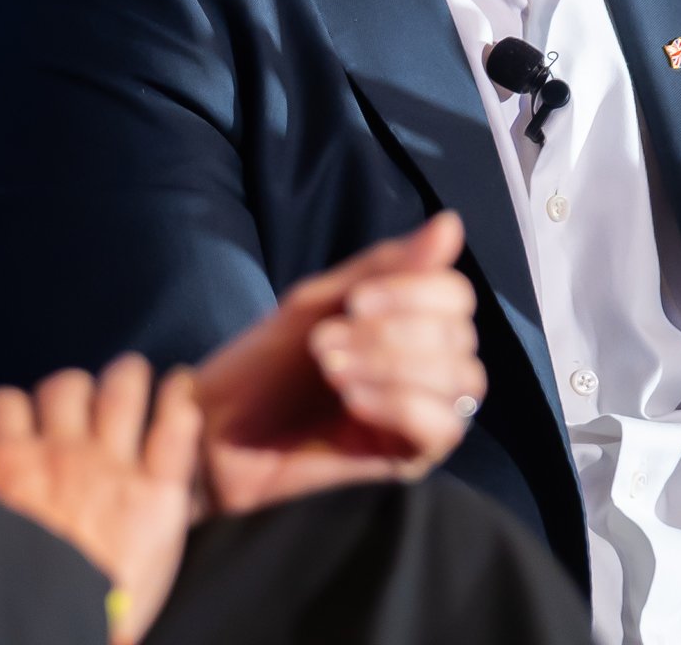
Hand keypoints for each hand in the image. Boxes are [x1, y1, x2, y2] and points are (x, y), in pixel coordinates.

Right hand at [0, 356, 198, 644]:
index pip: (3, 404)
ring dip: (127, 379)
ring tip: (133, 380)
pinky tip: (180, 392)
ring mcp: (112, 467)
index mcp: (6, 466)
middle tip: (83, 405)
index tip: (23, 423)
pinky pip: (175, 426)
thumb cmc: (8, 599)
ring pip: (121, 389)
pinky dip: (179, 403)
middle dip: (73, 392)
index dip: (14, 410)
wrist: (50, 635)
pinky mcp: (159, 492)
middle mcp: (59, 454)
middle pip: (66, 387)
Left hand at [194, 212, 486, 514]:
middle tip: (326, 344)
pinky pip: (441, 426)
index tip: (354, 302)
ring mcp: (425, 413)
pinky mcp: (413, 457)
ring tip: (331, 370)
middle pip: (459, 336)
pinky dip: (400, 404)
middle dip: (391, 333)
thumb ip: (386, 266)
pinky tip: (352, 401)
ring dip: (391, 365)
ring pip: (458, 380)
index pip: (455, 296)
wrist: (220, 432)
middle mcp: (429, 366)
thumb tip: (450, 224)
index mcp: (411, 322)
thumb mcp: (320, 303)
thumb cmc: (267, 365)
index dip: (414, 291)